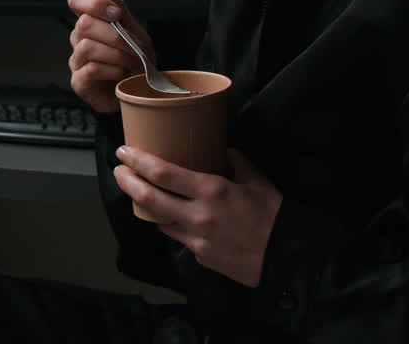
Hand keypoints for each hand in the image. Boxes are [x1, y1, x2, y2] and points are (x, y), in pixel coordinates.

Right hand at [67, 0, 154, 112]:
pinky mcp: (79, 81)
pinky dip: (112, 70)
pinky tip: (121, 74)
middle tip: (133, 47)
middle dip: (115, 35)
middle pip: (85, 24)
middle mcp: (79, 39)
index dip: (93, 2)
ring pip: (87, 47)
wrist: (141, 92)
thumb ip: (118, 7)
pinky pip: (91, 69)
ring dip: (117, 55)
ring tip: (130, 63)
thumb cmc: (135, 61)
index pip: (76, 0)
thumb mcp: (134, 30)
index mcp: (91, 21)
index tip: (116, 13)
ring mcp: (76, 60)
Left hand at [113, 147, 282, 287]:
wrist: (290, 258)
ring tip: (146, 193)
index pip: (162, 173)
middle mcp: (197, 216)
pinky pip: (180, 238)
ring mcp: (196, 240)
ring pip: (160, 220)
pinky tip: (180, 219)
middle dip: (128, 181)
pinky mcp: (200, 257)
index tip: (124, 152)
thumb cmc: (275, 216)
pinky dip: (176, 226)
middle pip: (149, 197)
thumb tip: (224, 149)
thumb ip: (237, 162)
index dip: (138, 161)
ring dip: (150, 207)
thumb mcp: (258, 181)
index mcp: (211, 191)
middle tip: (119, 170)